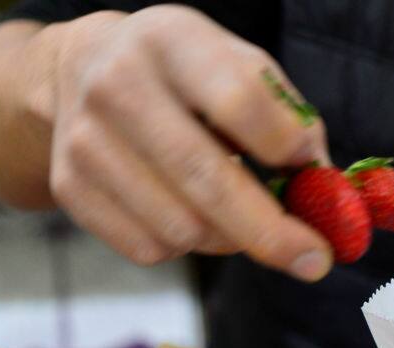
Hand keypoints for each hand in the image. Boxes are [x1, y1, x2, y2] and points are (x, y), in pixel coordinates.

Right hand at [47, 6, 332, 278]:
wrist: (75, 71)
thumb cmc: (182, 74)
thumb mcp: (234, 65)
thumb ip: (286, 118)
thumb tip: (324, 189)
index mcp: (172, 40)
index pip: (239, 100)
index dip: (284, 147)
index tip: (315, 179)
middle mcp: (119, 86)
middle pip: (206, 179)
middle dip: (271, 233)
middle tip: (315, 262)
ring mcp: (86, 140)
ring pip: (181, 227)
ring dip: (229, 239)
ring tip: (238, 216)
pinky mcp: (69, 187)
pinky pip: (148, 249)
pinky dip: (185, 247)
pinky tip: (189, 214)